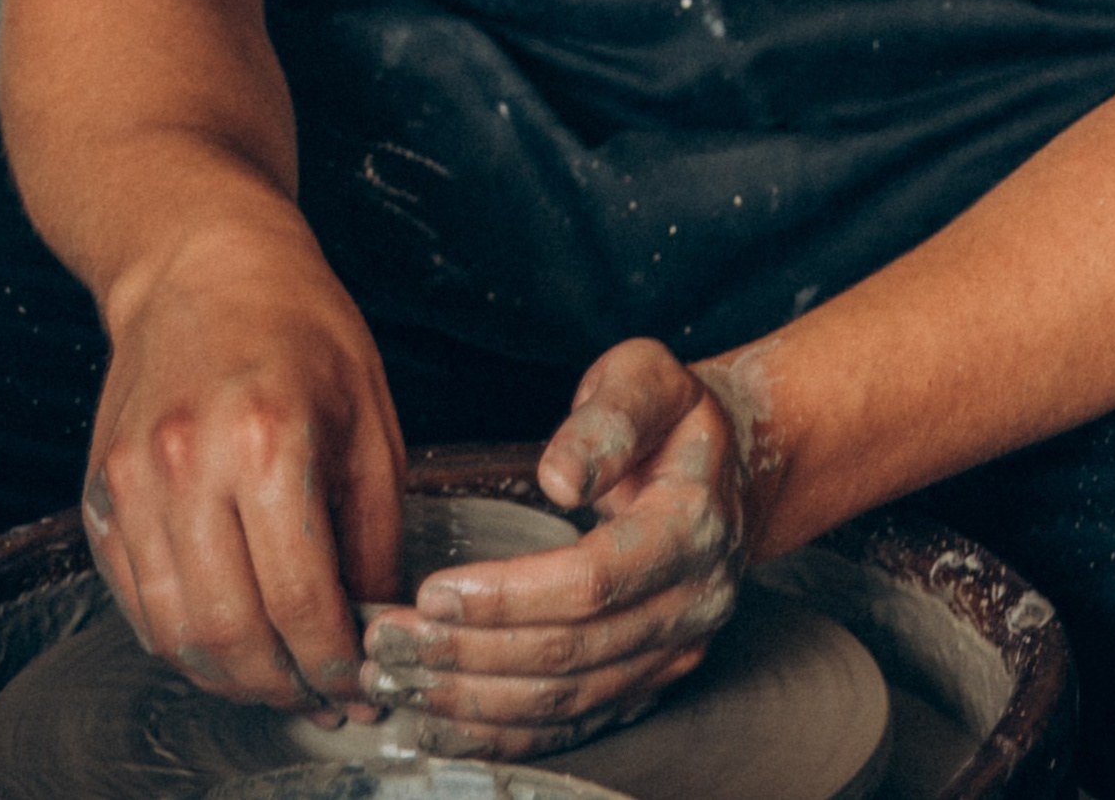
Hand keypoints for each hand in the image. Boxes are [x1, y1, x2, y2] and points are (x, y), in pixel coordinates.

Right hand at [81, 220, 402, 721]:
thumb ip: (375, 527)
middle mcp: (188, 466)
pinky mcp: (100, 496)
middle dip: (285, 686)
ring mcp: (132, 484)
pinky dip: (183, 639)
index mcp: (269, 438)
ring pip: (176, 632)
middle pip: (232, 632)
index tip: (363, 685)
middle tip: (324, 697)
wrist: (200, 260)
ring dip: (231, 676)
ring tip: (280, 678)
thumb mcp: (369, 413)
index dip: (336, 661)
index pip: (302, 598)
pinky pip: (137, 602)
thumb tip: (379, 619)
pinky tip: (228, 637)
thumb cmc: (300, 324)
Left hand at [357, 340, 759, 758]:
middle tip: (388, 642)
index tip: (432, 592)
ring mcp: (672, 654)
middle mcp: (692, 604)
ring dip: (472, 702)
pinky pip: (572, 725)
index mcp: (692, 526)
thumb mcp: (647, 379)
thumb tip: (560, 477)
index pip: (594, 580)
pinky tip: (442, 724)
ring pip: (564, 700)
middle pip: (570, 652)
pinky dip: (502, 736)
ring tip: (397, 682)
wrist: (726, 469)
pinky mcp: (648, 684)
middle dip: (468, 654)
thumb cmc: (672, 418)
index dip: (509, 595)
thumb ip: (607, 418)